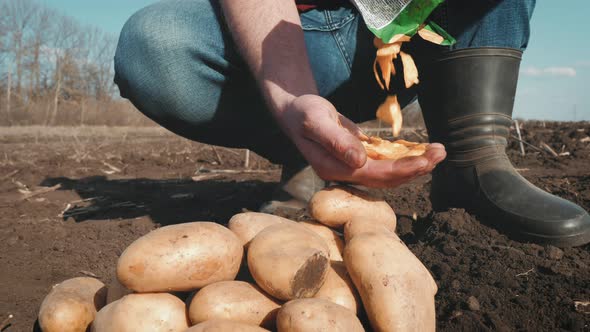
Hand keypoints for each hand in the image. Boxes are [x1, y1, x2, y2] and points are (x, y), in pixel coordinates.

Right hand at [278, 95, 445, 187]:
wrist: (295, 111)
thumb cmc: (303, 113)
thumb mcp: (315, 121)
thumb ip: (337, 141)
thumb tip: (360, 161)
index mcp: (334, 168)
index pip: (374, 175)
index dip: (402, 169)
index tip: (426, 160)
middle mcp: (345, 173)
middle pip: (386, 178)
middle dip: (416, 168)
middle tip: (441, 152)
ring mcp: (352, 167)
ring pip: (389, 173)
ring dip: (415, 165)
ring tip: (438, 151)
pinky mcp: (359, 159)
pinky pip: (386, 163)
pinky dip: (405, 158)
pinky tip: (422, 150)